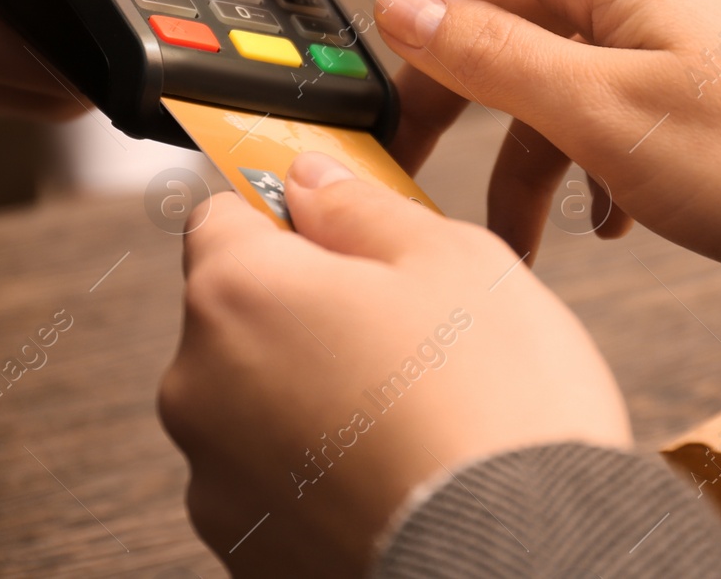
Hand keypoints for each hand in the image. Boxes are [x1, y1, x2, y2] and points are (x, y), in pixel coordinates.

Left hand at [159, 153, 630, 577]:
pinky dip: (321, 471)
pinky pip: (275, 481)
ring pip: (257, 400)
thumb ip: (361, 205)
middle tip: (404, 328)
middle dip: (307, 309)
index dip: (290, 212)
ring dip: (313, 393)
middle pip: (239, 312)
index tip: (343, 231)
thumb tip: (312, 179)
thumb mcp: (450, 258)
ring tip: (412, 413)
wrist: (522, 562)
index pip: (224, 212)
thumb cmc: (494, 405)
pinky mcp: (244, 553)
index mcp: (236, 293)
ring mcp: (214, 480)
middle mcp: (198, 385)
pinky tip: (397, 473)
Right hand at [250, 0, 720, 288]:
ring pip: (551, 62)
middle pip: (492, 3)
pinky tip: (598, 215)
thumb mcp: (605, 116)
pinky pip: (609, 88)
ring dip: (516, 146)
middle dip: (437, 86)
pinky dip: (580, 147)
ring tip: (510, 237)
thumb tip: (404, 2)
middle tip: (396, 156)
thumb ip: (492, 52)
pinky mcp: (710, 54)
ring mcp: (679, 6)